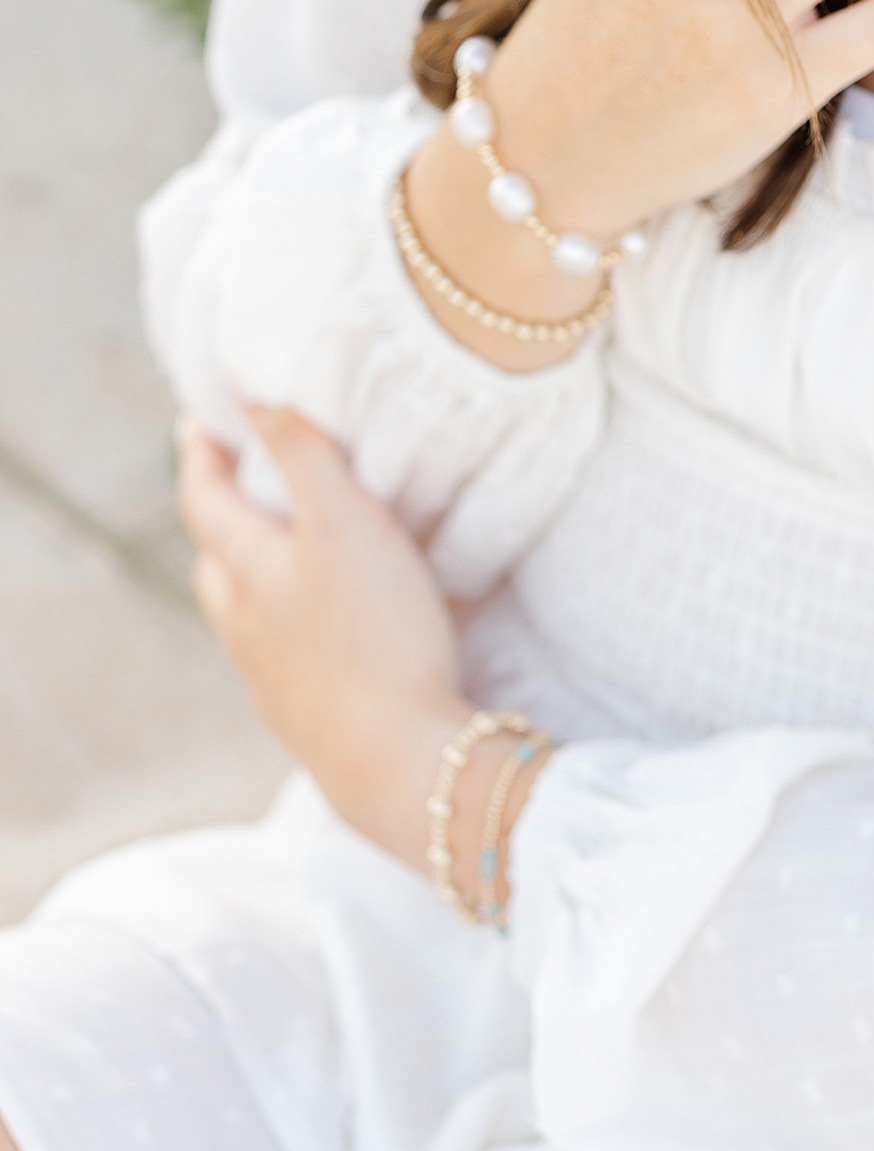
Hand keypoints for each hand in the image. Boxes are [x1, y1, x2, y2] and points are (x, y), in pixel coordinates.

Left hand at [178, 406, 467, 868]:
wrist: (398, 758)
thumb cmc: (375, 633)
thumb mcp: (345, 521)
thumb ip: (303, 452)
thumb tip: (251, 392)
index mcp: (248, 570)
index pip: (202, 500)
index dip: (198, 454)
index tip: (199, 417)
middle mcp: (245, 622)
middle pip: (215, 559)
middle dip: (222, 514)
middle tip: (244, 476)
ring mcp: (271, 673)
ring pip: (245, 609)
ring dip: (254, 570)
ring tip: (288, 544)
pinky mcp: (305, 710)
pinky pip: (282, 649)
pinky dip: (292, 618)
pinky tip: (333, 620)